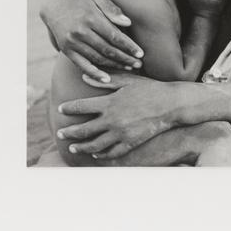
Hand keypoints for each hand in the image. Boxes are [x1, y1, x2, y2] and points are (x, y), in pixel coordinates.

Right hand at [40, 0, 143, 81]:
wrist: (53, 1)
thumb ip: (112, 9)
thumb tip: (127, 23)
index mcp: (91, 18)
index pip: (114, 36)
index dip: (129, 47)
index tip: (141, 54)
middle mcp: (81, 32)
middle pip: (108, 49)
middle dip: (125, 58)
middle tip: (139, 65)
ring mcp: (72, 42)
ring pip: (97, 58)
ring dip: (114, 65)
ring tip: (128, 69)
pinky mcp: (66, 50)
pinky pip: (82, 64)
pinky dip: (94, 74)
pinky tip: (106, 79)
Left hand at [57, 76, 177, 158]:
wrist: (170, 104)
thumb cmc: (149, 89)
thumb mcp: (127, 81)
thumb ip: (105, 80)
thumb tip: (84, 77)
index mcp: (109, 102)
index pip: (81, 107)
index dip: (69, 108)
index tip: (61, 109)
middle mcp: (112, 119)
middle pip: (83, 130)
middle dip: (69, 132)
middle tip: (60, 133)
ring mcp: (120, 133)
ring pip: (94, 144)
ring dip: (81, 146)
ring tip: (73, 146)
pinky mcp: (130, 143)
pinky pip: (110, 153)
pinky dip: (100, 154)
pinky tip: (95, 153)